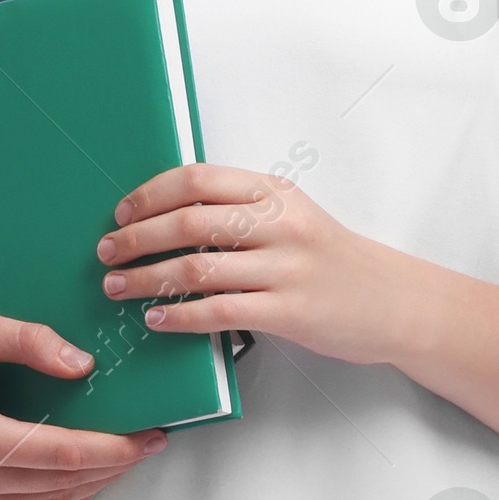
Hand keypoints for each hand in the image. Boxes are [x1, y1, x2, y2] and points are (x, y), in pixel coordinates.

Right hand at [0, 309, 166, 499]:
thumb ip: (29, 341)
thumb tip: (83, 366)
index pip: (64, 454)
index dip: (114, 449)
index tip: (149, 437)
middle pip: (64, 484)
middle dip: (114, 467)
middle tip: (147, 446)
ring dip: (93, 486)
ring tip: (123, 460)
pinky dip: (63, 498)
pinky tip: (85, 477)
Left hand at [97, 165, 398, 365]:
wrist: (392, 301)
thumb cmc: (331, 261)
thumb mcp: (292, 218)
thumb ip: (241, 211)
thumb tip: (167, 218)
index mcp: (274, 192)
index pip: (197, 180)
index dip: (149, 195)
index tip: (121, 213)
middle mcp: (279, 224)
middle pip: (188, 221)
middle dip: (135, 238)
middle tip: (106, 253)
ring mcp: (285, 268)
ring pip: (196, 268)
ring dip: (145, 279)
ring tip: (118, 288)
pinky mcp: (288, 311)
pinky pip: (217, 312)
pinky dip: (178, 316)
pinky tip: (157, 320)